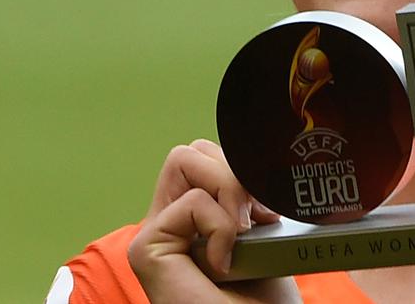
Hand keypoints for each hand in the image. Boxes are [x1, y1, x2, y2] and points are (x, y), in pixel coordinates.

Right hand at [126, 139, 296, 302]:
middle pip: (193, 150)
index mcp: (194, 222)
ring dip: (229, 191)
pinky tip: (226, 264)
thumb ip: (248, 201)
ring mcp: (154, 236)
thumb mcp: (266, 238)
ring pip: (186, 158)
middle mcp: (169, 225)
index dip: (242, 170)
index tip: (268, 212)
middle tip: (255, 221)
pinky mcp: (146, 250)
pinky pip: (192, 202)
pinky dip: (221, 226)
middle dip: (235, 172)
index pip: (208, 157)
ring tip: (241, 238)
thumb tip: (256, 162)